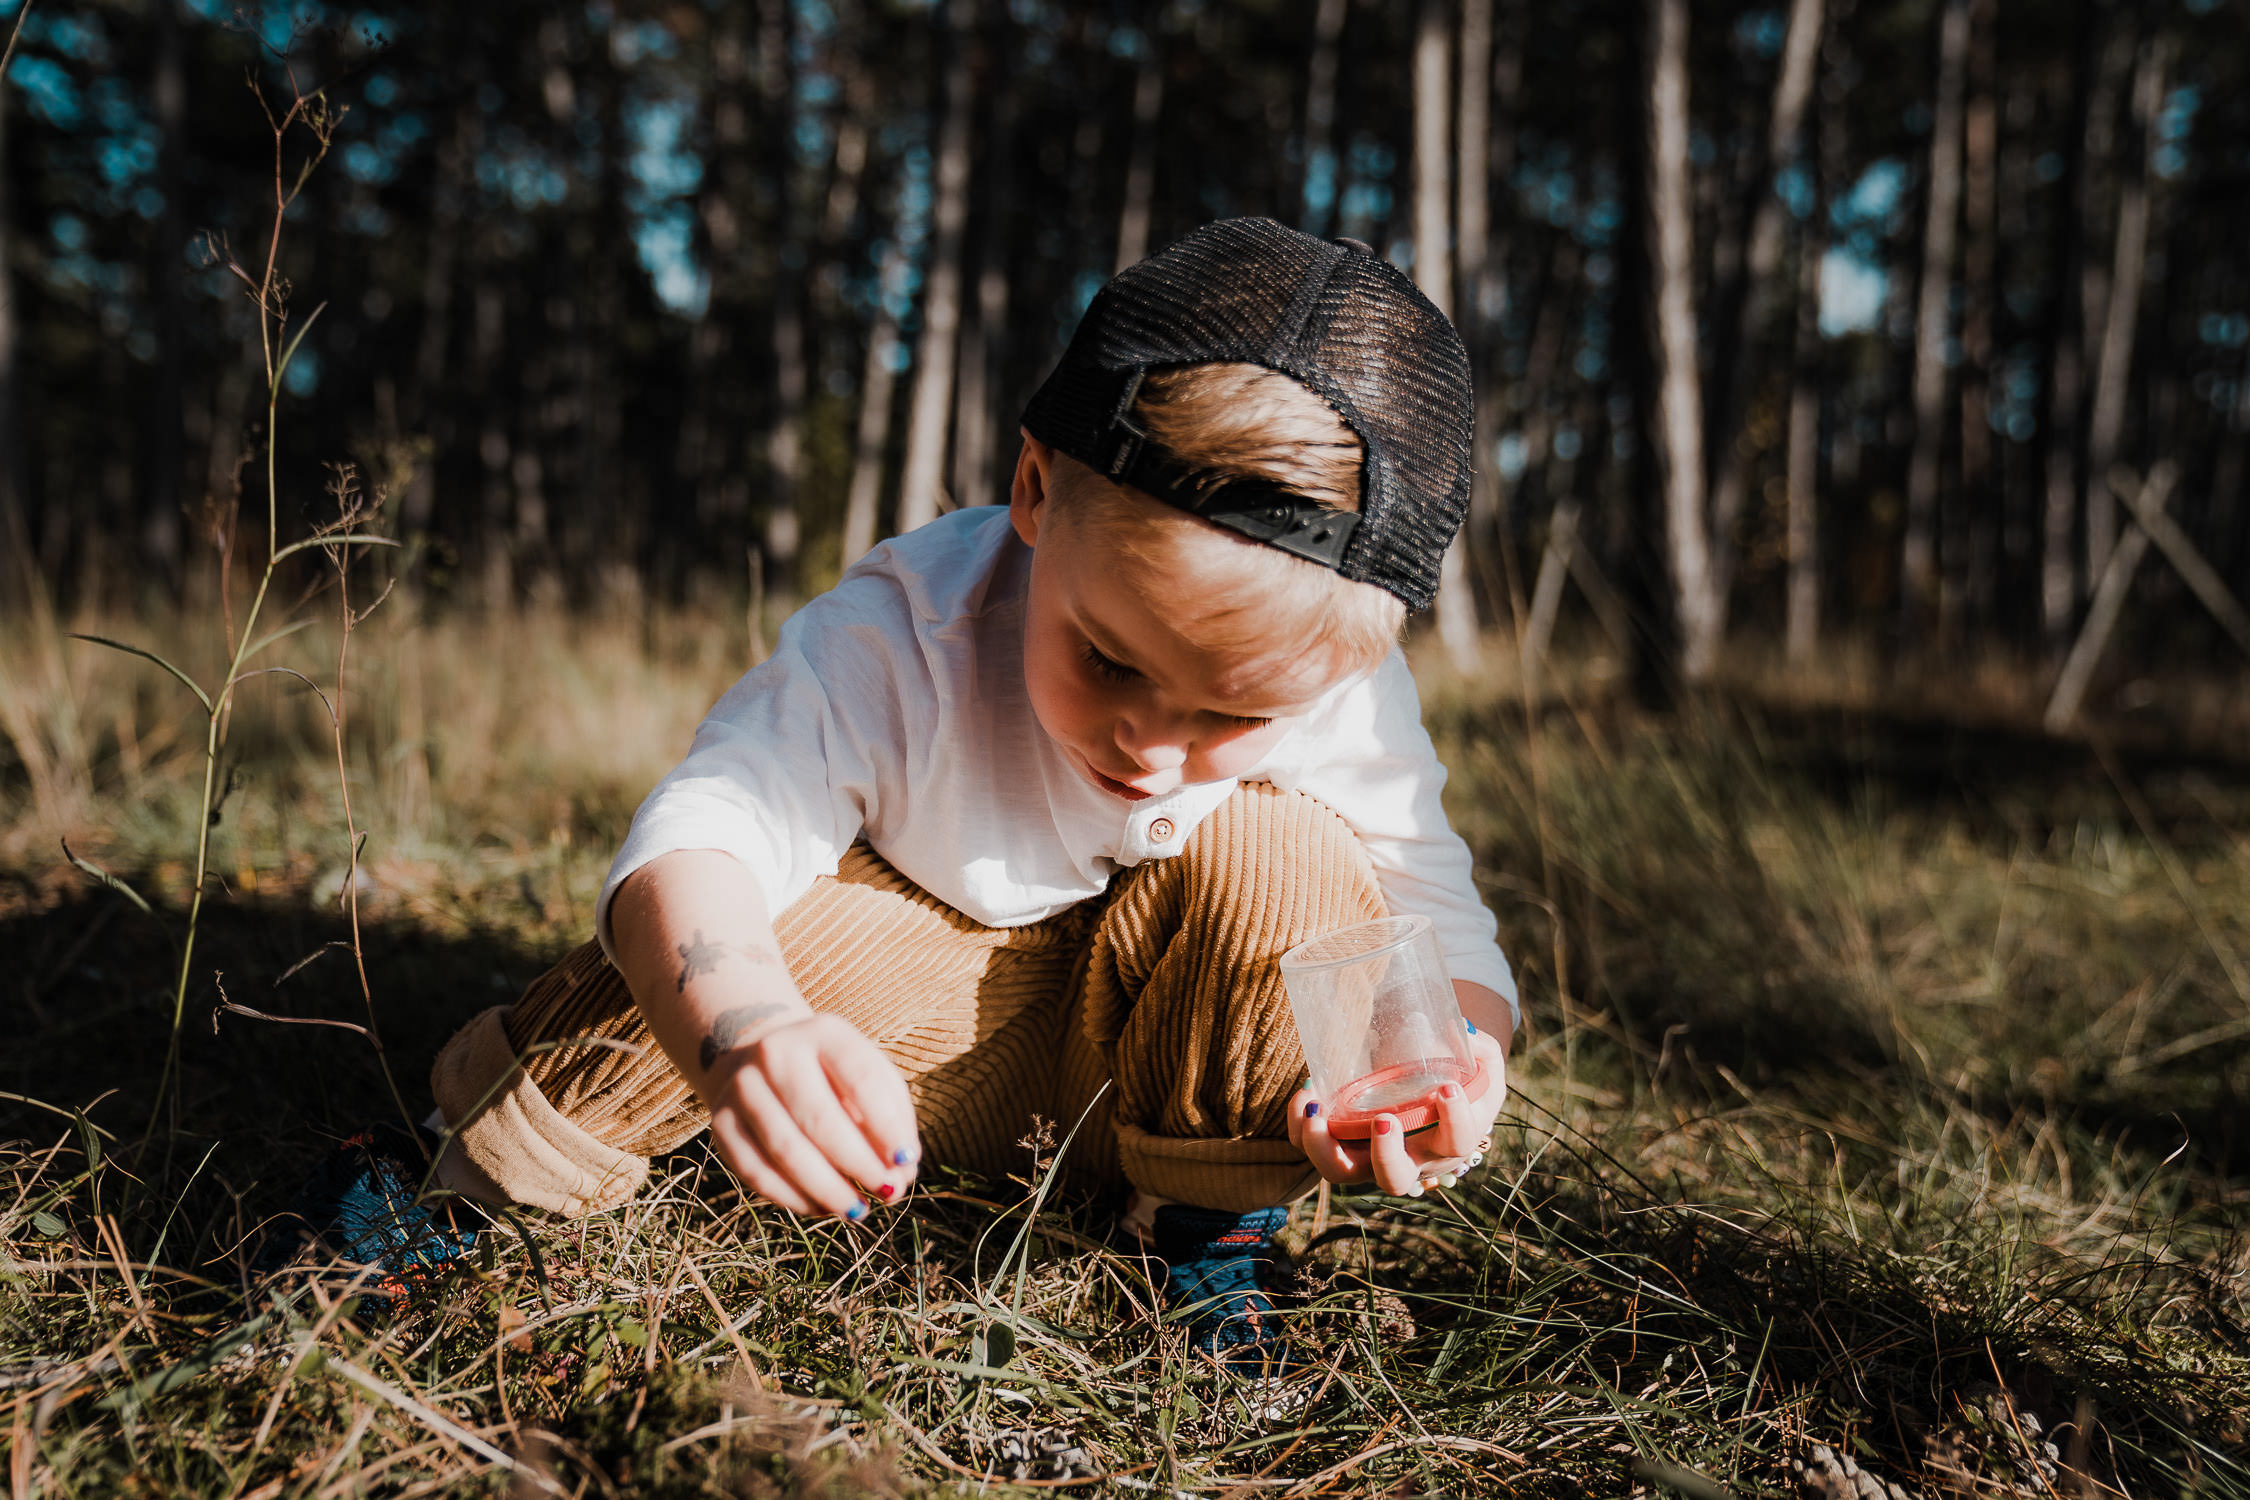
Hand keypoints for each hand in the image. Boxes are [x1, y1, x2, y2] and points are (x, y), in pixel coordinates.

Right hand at [702, 1012, 920, 1218]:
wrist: (762, 1059)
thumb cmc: (834, 1076)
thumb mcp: (871, 1077)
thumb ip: (893, 1120)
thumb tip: (900, 1175)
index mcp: (824, 1033)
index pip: (861, 1080)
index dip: (887, 1127)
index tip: (907, 1162)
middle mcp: (775, 1053)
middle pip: (819, 1119)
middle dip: (858, 1164)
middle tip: (886, 1193)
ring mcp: (742, 1087)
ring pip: (786, 1151)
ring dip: (828, 1190)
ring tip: (859, 1210)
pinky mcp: (721, 1122)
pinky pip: (756, 1172)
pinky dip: (793, 1198)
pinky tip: (823, 1208)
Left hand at [1285, 1026, 1507, 1196]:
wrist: (1438, 1098)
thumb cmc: (1462, 1080)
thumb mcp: (1482, 1065)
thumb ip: (1479, 1048)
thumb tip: (1461, 1029)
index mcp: (1450, 1138)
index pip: (1456, 1141)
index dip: (1454, 1121)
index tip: (1447, 1088)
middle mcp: (1411, 1158)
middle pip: (1394, 1177)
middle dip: (1384, 1154)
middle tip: (1382, 1120)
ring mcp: (1373, 1157)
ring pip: (1343, 1172)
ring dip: (1324, 1148)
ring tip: (1315, 1110)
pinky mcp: (1345, 1146)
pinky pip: (1317, 1148)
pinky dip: (1301, 1128)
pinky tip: (1305, 1096)